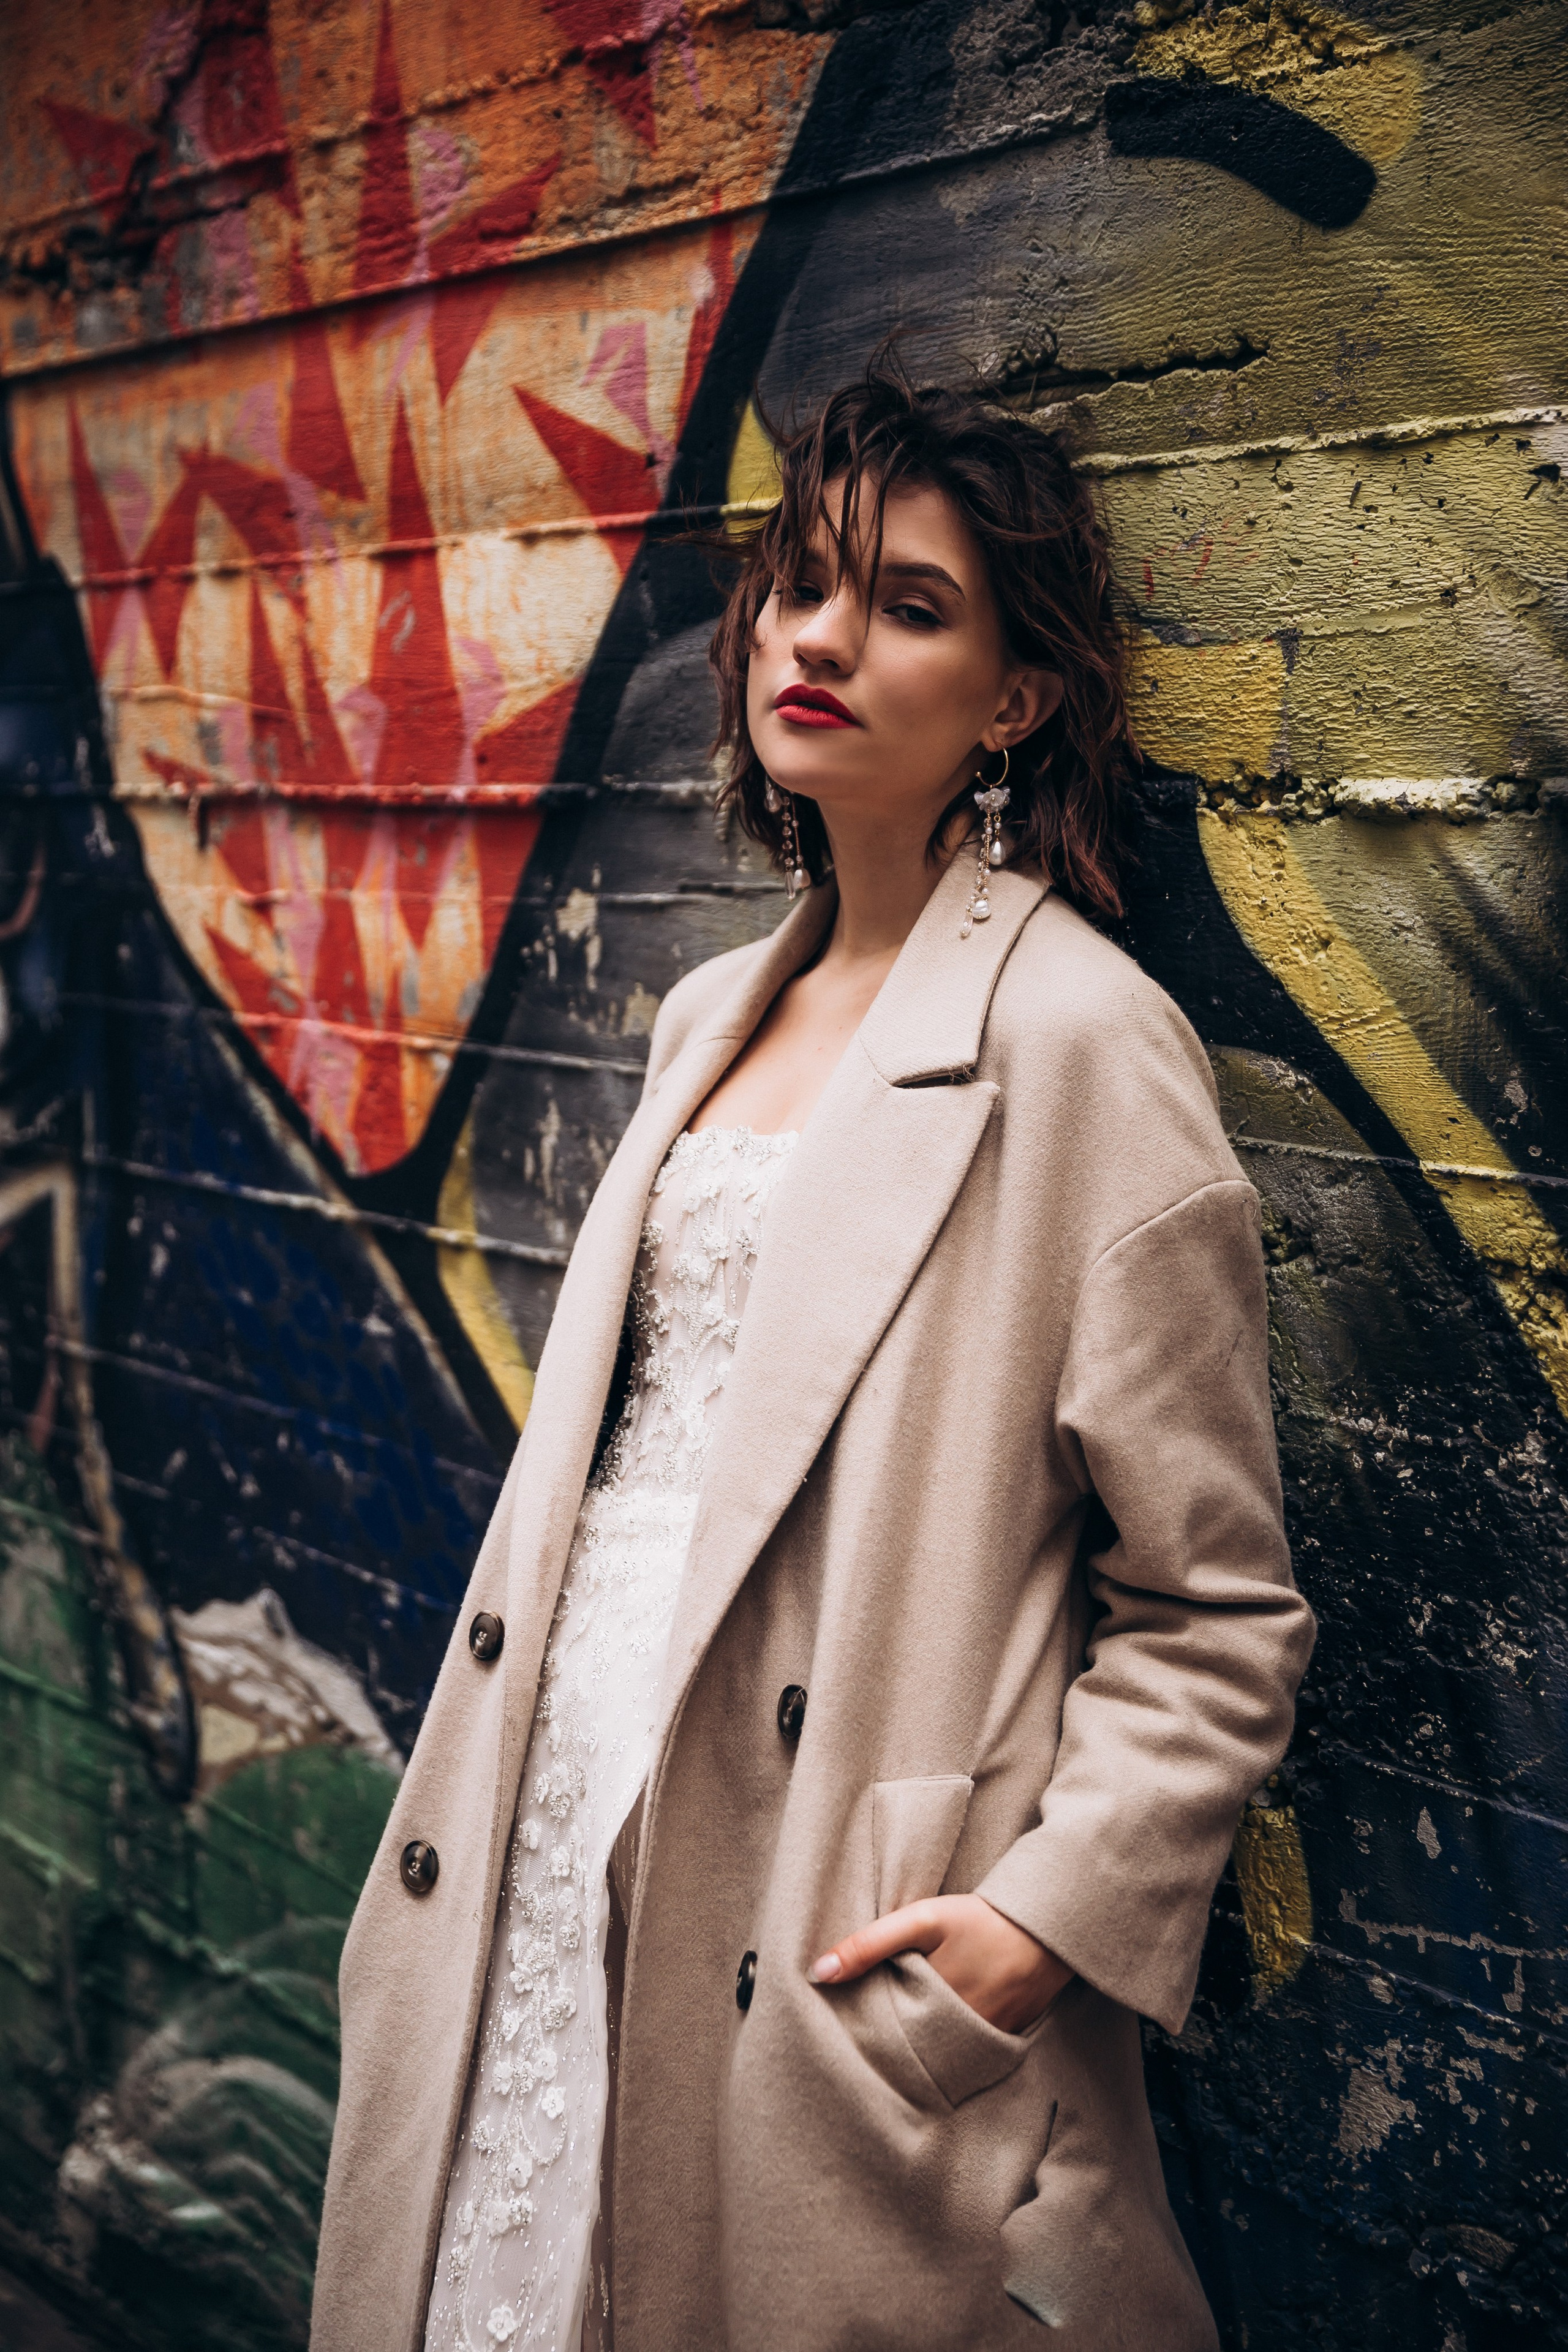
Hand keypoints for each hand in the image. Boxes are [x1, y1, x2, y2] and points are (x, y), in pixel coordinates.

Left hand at [808, 1895, 1073, 2033]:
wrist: (1043, 1928)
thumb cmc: (979, 1920)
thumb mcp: (922, 1920)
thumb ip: (870, 1944)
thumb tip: (818, 1973)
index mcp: (934, 2010)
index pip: (885, 2037)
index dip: (864, 2034)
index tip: (842, 2031)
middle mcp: (959, 2037)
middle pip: (910, 2053)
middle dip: (889, 2047)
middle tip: (863, 2040)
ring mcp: (984, 2044)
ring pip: (938, 2056)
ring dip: (918, 2049)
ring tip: (899, 2036)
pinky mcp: (1002, 2041)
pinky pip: (967, 2054)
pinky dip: (950, 2047)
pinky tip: (935, 2035)